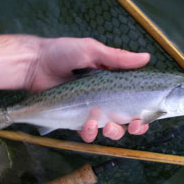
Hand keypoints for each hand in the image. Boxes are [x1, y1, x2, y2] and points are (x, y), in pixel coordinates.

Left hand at [26, 37, 149, 141]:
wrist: (36, 63)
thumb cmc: (63, 53)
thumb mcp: (92, 50)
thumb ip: (117, 58)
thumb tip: (146, 58)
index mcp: (113, 82)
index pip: (135, 99)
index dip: (144, 110)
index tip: (146, 115)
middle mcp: (105, 98)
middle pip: (126, 118)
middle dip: (134, 126)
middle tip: (133, 125)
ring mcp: (91, 110)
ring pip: (109, 128)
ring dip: (113, 132)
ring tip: (107, 126)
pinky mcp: (75, 119)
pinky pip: (86, 132)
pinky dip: (89, 133)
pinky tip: (86, 126)